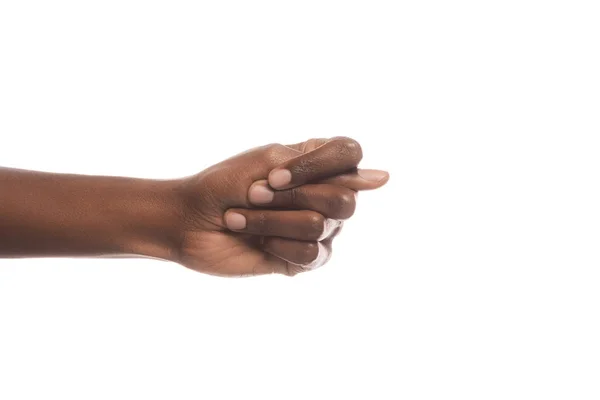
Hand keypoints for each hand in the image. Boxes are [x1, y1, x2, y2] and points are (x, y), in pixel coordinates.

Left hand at [174, 137, 388, 276]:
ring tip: (242, 220)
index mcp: (317, 165)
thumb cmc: (222, 185)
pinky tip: (259, 245)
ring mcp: (317, 230)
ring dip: (270, 222)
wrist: (186, 222)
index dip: (315, 168)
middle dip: (290, 199)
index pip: (351, 155)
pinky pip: (311, 254)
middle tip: (255, 195)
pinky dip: (276, 245)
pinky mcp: (304, 260)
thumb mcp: (268, 164)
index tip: (273, 175)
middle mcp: (324, 197)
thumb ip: (323, 168)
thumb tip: (382, 178)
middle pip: (343, 200)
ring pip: (319, 227)